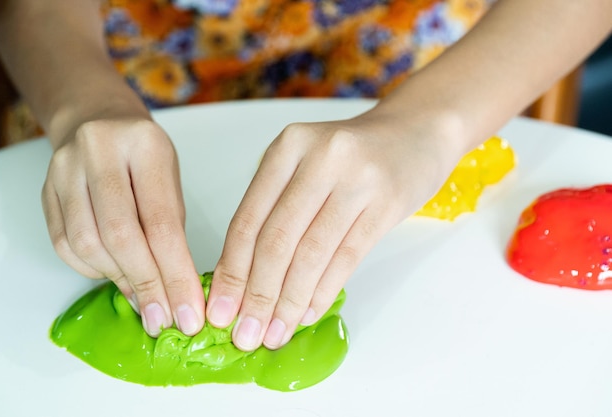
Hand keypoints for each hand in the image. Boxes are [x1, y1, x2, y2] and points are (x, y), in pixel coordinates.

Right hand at [42, 116, 205, 336]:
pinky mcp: (46, 189)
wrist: (97, 121)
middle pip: (120, 235)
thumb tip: (173, 294)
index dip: (175, 274)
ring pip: (87, 243)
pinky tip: (115, 275)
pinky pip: (64, 244)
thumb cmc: (143, 157)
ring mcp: (65, 168)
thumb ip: (170, 232)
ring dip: (119, 280)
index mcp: (145, 145)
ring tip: (144, 298)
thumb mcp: (170, 182)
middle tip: (164, 318)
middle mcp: (99, 151)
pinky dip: (92, 269)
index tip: (188, 312)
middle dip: (147, 284)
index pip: (162, 223)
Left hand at [206, 106, 462, 350]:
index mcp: (287, 147)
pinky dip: (324, 292)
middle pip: (277, 240)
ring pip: (311, 254)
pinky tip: (308, 313)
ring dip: (289, 302)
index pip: (249, 219)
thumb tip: (243, 278)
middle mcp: (320, 158)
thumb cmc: (352, 156)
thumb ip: (275, 208)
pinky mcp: (387, 202)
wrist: (416, 132)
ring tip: (275, 333)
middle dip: (257, 295)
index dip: (232, 271)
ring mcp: (357, 179)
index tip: (219, 310)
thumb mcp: (305, 164)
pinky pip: (347, 258)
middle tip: (246, 335)